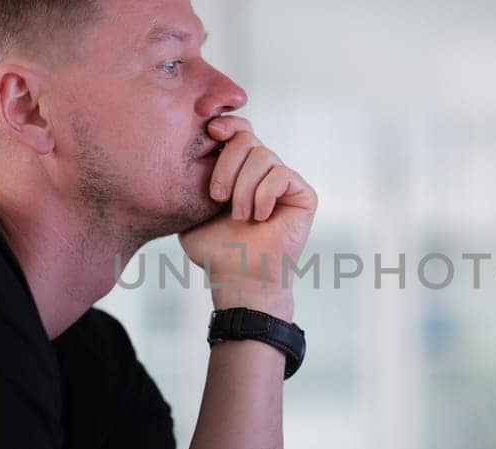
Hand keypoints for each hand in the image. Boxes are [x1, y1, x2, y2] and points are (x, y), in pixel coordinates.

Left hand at [179, 115, 317, 320]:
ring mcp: (284, 181)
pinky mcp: (303, 194)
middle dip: (227, 163)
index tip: (209, 134)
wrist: (239, 277)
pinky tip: (260, 217)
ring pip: (263, 155)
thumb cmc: (215, 248)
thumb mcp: (192, 205)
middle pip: (247, 136)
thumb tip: (195, 143)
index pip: (235, 129)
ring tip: (239, 215)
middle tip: (216, 196)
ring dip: (243, 187)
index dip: (224, 124)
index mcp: (238, 168)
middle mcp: (263, 170)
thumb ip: (192, 175)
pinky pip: (281, 175)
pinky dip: (264, 195)